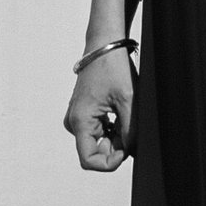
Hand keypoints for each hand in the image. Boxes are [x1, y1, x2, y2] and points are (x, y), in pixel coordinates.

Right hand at [63, 48, 135, 171]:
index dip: (110, 163)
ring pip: (98, 142)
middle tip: (130, 128)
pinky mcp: (83, 111)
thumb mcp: (128, 101)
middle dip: (116, 147)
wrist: (105, 42)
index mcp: (80, 120)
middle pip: (95, 151)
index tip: (126, 150)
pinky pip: (98, 131)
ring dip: (115, 136)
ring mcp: (78, 116)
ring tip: (125, 115)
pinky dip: (112, 128)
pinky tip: (120, 113)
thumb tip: (130, 152)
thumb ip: (129, 132)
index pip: (89, 161)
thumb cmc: (113, 66)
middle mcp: (74, 121)